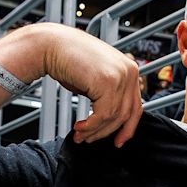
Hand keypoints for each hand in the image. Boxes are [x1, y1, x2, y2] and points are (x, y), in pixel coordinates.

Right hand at [24, 25, 143, 146]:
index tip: (117, 141)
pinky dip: (91, 126)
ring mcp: (121, 76)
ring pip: (113, 117)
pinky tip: (79, 127)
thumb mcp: (96, 79)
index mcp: (130, 69)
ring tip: (80, 134)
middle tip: (90, 140)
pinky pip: (103, 115)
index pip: (136, 106)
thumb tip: (110, 121)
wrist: (51, 45)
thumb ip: (108, 95)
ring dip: (94, 131)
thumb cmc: (69, 60)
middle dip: (107, 132)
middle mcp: (130, 71)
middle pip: (126, 114)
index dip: (127, 128)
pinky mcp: (108, 82)